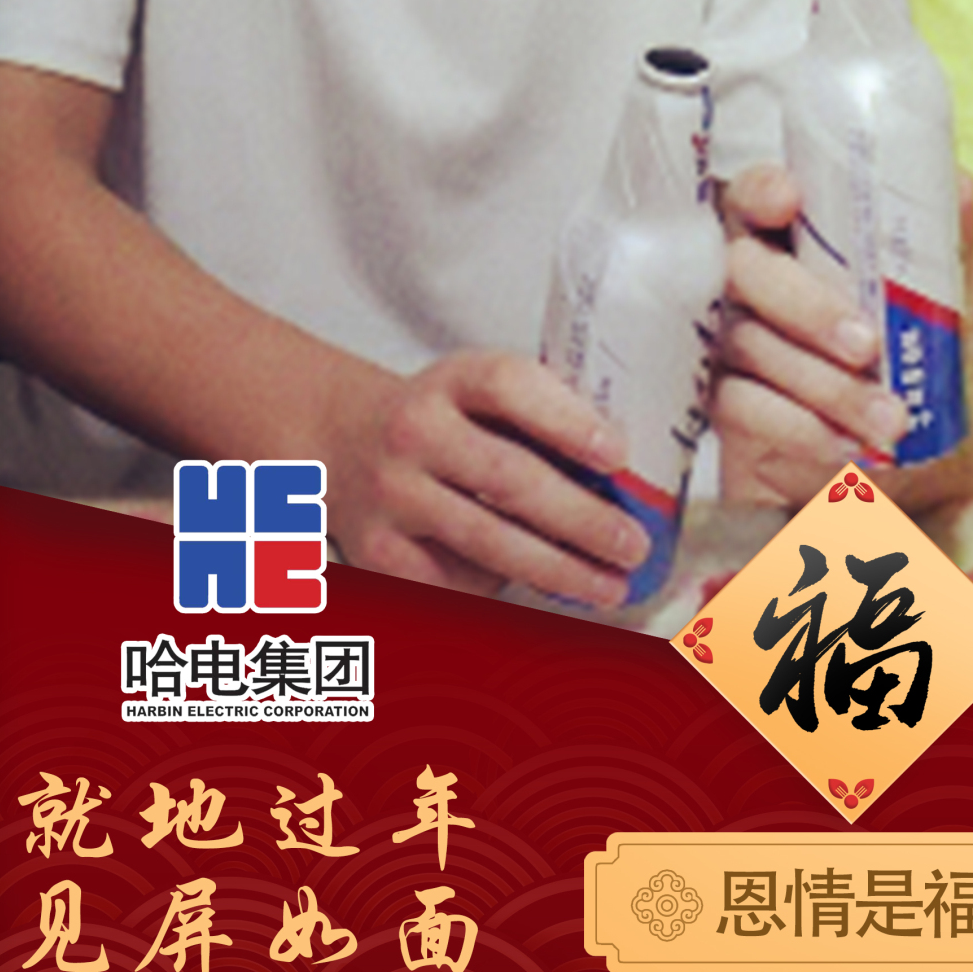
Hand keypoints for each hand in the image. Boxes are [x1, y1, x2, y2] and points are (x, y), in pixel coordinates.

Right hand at [323, 350, 654, 605]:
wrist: (341, 441)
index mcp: (452, 379)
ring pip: (486, 540)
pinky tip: (545, 592)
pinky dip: (503, 589)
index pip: (510, 385)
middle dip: (580, 518)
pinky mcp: (378, 551)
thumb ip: (541, 413)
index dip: (567, 420)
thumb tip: (626, 474)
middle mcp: (415, 431)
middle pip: (508, 476)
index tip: (618, 454)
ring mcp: (392, 494)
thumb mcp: (478, 391)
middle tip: (631, 545)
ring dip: (558, 570)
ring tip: (609, 584)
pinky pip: (454, 581)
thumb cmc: (442, 419)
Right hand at [712, 164, 913, 508]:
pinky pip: (743, 407)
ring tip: (890, 416)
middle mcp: (742, 277)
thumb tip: (962, 188)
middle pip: (746, 270)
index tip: (790, 200)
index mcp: (782, 233)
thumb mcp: (930, 292)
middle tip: (867, 344)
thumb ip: (939, 238)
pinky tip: (847, 443)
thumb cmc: (900, 339)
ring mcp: (725, 337)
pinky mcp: (723, 400)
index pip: (751, 193)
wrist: (890, 432)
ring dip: (826, 385)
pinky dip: (800, 427)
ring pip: (751, 346)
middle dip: (808, 307)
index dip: (761, 190)